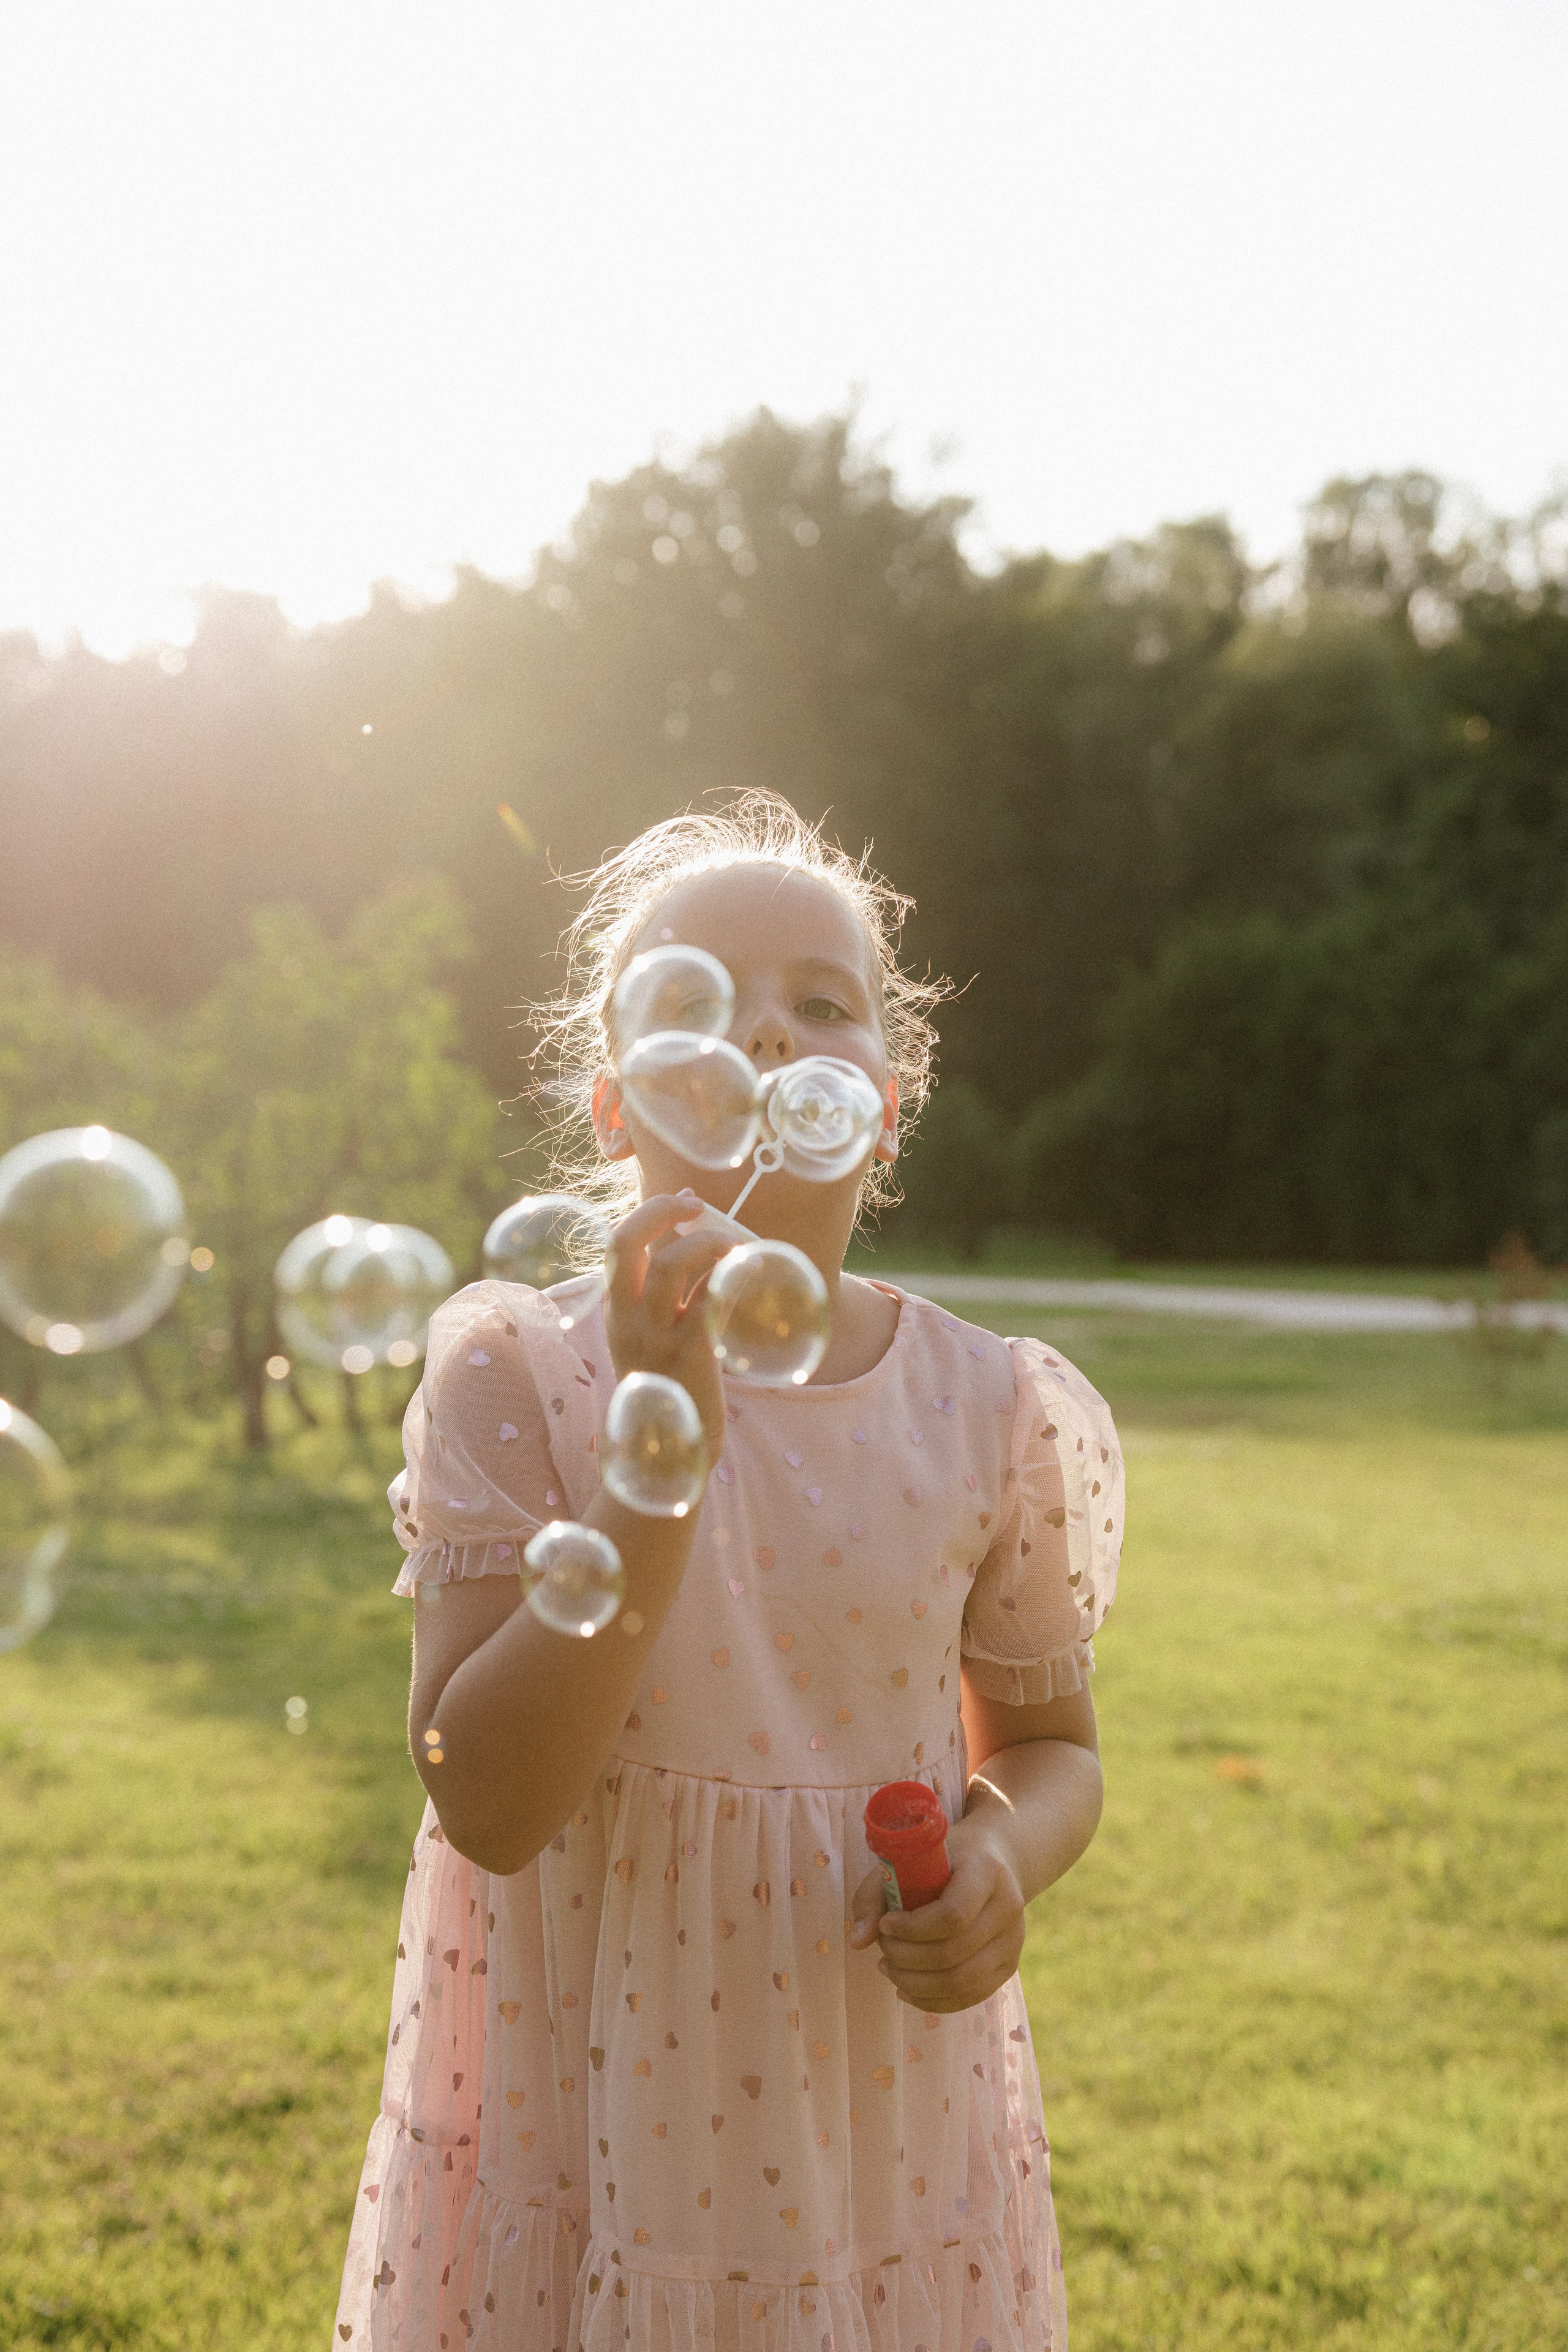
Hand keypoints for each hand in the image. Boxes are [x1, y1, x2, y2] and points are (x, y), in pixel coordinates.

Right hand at [602, 1193, 731, 1461]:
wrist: (669, 1452)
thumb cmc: (673, 1388)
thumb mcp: (654, 1340)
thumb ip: (668, 1302)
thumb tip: (704, 1248)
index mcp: (615, 1313)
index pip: (616, 1246)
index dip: (650, 1214)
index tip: (686, 1204)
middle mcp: (626, 1319)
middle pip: (626, 1243)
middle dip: (660, 1210)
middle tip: (695, 1205)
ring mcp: (655, 1336)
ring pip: (673, 1263)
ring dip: (709, 1242)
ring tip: (735, 1246)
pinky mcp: (689, 1352)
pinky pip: (711, 1297)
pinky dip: (733, 1274)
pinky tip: (751, 1270)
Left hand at [848, 1815, 1026, 2014]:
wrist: (993, 1862)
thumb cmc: (941, 1860)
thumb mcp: (908, 1861)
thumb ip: (876, 1895)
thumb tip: (857, 1942)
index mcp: (986, 1871)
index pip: (953, 1915)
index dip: (912, 1928)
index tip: (886, 1923)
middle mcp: (1008, 1907)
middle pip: (953, 1954)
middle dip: (906, 1958)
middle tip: (882, 1948)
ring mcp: (1013, 1941)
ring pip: (962, 1982)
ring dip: (915, 1984)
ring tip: (888, 1968)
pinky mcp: (1009, 1966)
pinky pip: (970, 1996)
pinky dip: (932, 2000)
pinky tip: (906, 1989)